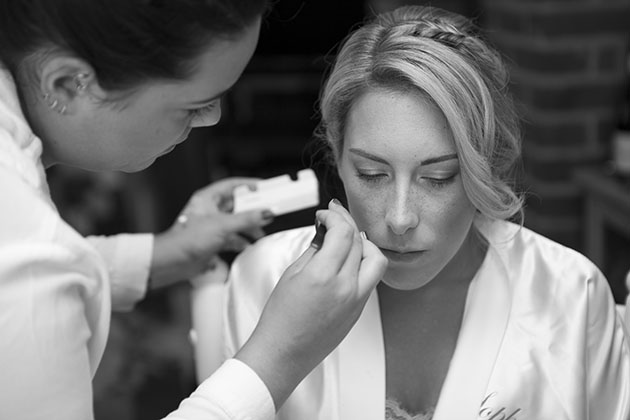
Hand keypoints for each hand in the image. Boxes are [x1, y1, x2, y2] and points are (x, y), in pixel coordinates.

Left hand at [150, 178, 273, 288]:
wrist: (173, 261)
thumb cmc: (188, 238)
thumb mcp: (223, 225)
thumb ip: (247, 219)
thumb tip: (265, 213)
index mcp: (208, 198)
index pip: (232, 185)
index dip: (248, 185)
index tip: (264, 187)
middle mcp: (210, 210)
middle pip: (236, 205)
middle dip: (252, 210)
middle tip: (268, 211)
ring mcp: (211, 226)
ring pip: (235, 222)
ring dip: (249, 227)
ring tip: (260, 232)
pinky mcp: (212, 241)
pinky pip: (232, 237)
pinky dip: (241, 241)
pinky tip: (248, 245)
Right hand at [235, 199, 387, 408]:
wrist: (284, 353)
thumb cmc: (280, 319)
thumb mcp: (292, 275)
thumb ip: (315, 249)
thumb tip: (325, 232)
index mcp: (323, 276)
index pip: (343, 232)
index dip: (334, 216)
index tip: (324, 214)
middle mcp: (345, 287)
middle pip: (359, 241)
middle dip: (346, 223)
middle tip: (333, 216)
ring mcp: (356, 300)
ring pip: (375, 259)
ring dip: (364, 243)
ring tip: (347, 237)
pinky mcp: (360, 310)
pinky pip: (371, 277)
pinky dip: (364, 262)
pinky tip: (350, 258)